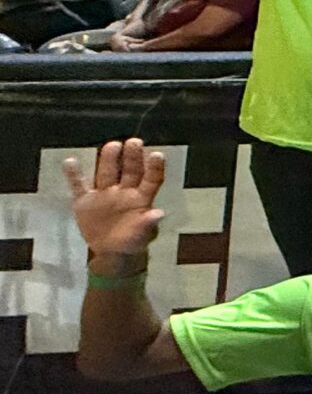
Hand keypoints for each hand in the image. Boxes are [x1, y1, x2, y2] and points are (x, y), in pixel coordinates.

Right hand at [68, 138, 164, 255]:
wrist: (111, 252)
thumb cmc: (133, 240)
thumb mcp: (142, 235)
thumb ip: (148, 223)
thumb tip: (159, 213)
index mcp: (141, 198)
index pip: (151, 179)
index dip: (154, 168)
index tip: (157, 155)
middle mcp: (124, 191)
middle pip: (130, 171)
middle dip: (132, 156)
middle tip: (134, 142)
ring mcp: (104, 194)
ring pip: (107, 173)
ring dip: (109, 159)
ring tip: (112, 145)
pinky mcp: (84, 201)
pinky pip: (78, 185)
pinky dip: (73, 175)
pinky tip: (70, 162)